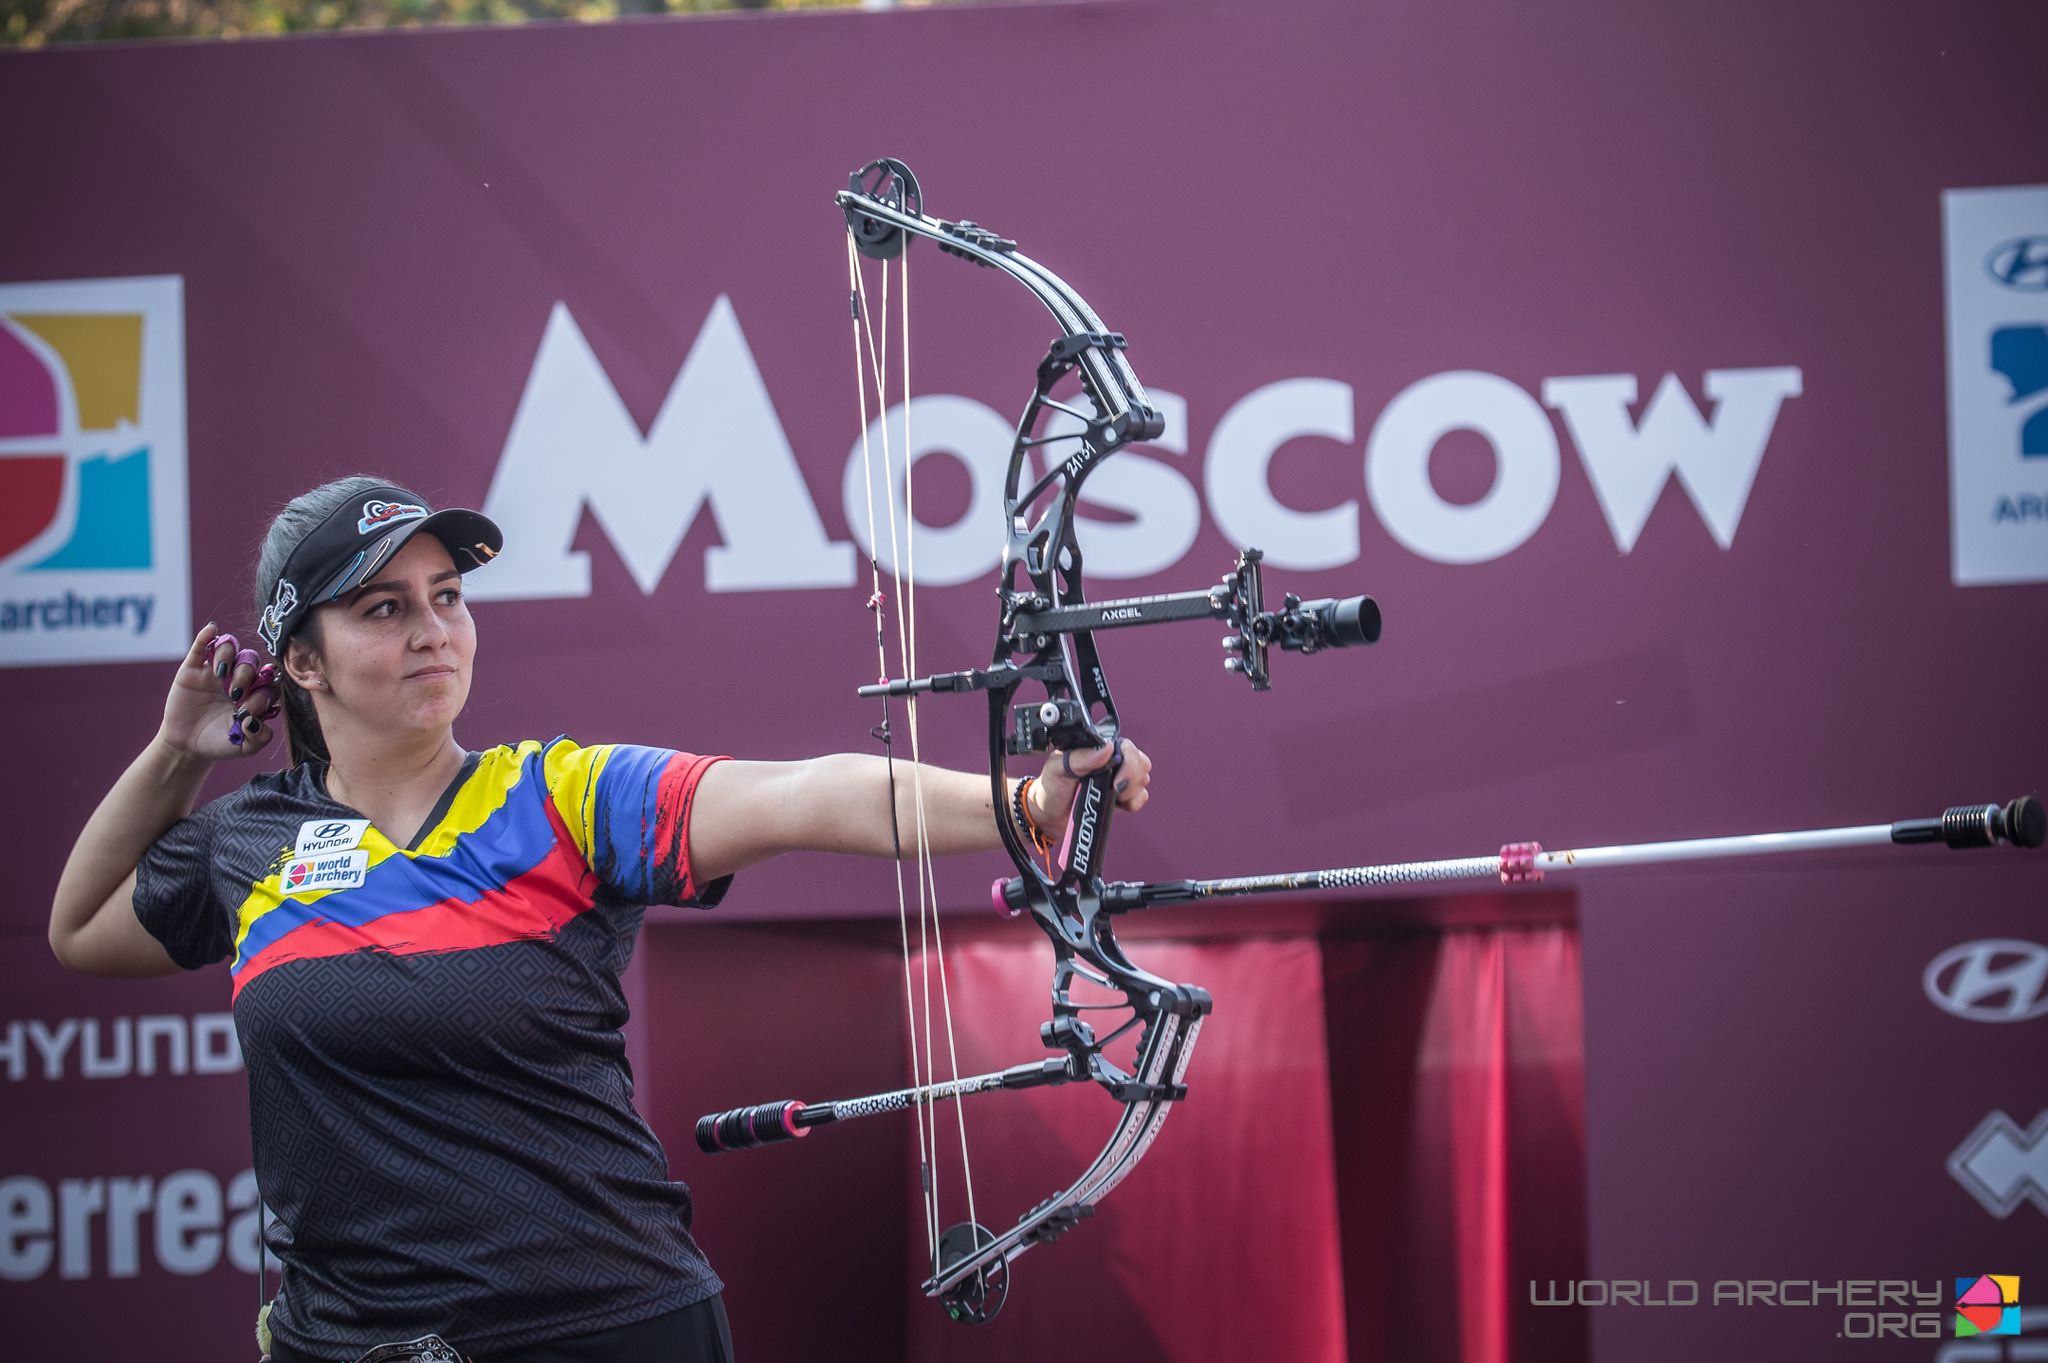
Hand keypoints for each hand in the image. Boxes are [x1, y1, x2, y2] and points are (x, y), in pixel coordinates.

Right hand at [156, 624, 281, 762]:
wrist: (188, 746)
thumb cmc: (220, 743)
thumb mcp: (244, 747)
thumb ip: (259, 738)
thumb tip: (257, 721)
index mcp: (255, 693)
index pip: (267, 681)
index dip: (263, 691)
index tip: (249, 708)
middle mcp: (238, 678)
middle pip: (250, 661)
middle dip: (246, 674)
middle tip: (235, 694)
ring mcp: (215, 671)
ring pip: (230, 648)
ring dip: (229, 657)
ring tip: (221, 676)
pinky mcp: (193, 668)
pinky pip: (201, 646)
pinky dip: (207, 636)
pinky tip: (211, 631)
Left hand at [1030, 734, 1151, 832]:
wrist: (1047, 817)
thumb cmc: (1050, 788)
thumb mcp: (1058, 768)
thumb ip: (1082, 757)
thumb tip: (1107, 748)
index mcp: (1097, 749)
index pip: (1127, 747)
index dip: (1129, 762)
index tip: (1117, 780)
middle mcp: (1110, 761)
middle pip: (1141, 762)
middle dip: (1132, 778)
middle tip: (1115, 789)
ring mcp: (1117, 779)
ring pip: (1143, 779)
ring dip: (1131, 791)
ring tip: (1112, 796)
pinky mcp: (1120, 798)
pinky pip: (1141, 797)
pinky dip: (1133, 803)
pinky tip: (1118, 805)